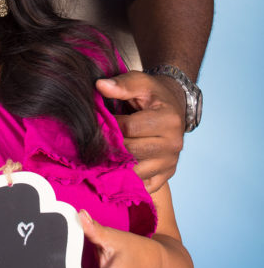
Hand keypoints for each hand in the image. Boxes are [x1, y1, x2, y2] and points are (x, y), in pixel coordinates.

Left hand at [96, 71, 184, 191]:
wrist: (173, 107)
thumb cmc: (153, 94)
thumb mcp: (141, 82)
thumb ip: (122, 84)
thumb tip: (100, 86)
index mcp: (169, 120)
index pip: (130, 128)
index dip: (109, 125)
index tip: (97, 120)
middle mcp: (173, 144)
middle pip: (132, 152)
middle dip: (110, 146)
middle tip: (94, 140)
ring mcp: (170, 163)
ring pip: (136, 172)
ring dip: (116, 165)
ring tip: (101, 154)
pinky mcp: (165, 176)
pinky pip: (143, 186)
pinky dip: (128, 181)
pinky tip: (116, 169)